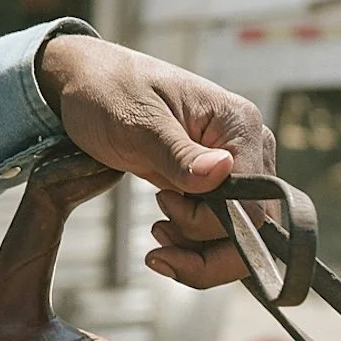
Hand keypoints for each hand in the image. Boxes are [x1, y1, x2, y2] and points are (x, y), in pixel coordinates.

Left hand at [35, 34, 275, 288]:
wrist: (86, 86)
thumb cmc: (107, 92)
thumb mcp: (136, 122)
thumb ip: (177, 152)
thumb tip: (222, 171)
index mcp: (238, 123)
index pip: (251, 203)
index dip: (211, 223)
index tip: (162, 205)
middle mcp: (249, 149)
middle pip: (254, 230)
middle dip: (207, 250)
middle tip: (157, 236)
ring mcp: (235, 171)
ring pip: (239, 240)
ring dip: (199, 253)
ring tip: (157, 233)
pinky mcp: (215, 188)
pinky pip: (220, 233)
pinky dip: (194, 247)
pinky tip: (163, 235)